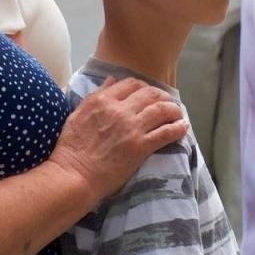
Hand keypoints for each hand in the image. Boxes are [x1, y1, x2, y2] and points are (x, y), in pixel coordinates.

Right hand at [50, 77, 186, 199]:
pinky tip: (182, 128)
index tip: (148, 93)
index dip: (143, 87)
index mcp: (102, 100)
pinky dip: (177, 128)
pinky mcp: (141, 146)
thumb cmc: (72, 147)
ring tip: (177, 113)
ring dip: (173, 109)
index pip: (131, 84)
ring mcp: (132, 128)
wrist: (75, 174)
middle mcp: (119, 110)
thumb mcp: (77, 114)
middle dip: (162, 95)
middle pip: (150, 93)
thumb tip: (111, 80)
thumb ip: (96, 96)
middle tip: (167, 102)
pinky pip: (166, 133)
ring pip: (161, 110)